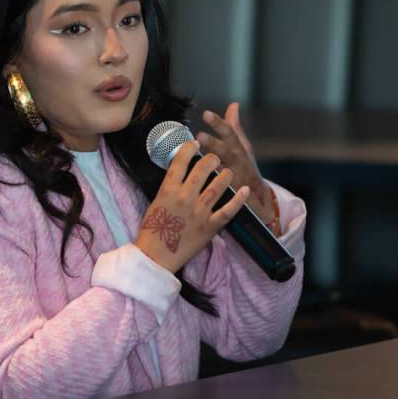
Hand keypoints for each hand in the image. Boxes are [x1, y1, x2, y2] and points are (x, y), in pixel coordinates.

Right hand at [135, 141, 249, 272]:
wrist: (156, 255)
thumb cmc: (153, 229)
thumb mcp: (156, 202)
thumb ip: (170, 187)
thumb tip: (182, 172)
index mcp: (168, 190)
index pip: (180, 161)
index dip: (188, 148)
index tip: (194, 143)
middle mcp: (184, 198)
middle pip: (202, 169)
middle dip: (211, 158)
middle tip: (214, 157)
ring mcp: (199, 212)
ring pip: (218, 186)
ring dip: (225, 174)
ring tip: (228, 170)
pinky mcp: (210, 227)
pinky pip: (228, 210)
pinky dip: (238, 199)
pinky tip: (244, 189)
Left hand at [196, 102, 275, 223]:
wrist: (257, 195)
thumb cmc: (245, 164)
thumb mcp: (242, 145)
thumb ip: (235, 126)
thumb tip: (233, 104)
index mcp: (238, 146)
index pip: (228, 131)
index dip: (217, 123)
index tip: (205, 113)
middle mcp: (236, 159)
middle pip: (224, 149)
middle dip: (212, 142)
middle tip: (199, 135)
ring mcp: (233, 175)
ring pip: (221, 168)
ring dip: (210, 163)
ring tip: (198, 159)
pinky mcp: (229, 191)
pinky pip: (219, 187)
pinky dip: (211, 184)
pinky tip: (198, 180)